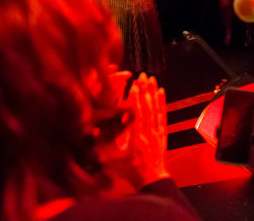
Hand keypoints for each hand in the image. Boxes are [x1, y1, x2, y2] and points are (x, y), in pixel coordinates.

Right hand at [100, 73, 168, 189]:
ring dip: (153, 92)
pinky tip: (162, 91)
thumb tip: (90, 131)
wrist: (151, 178)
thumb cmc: (129, 170)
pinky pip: (163, 115)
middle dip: (144, 90)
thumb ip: (102, 145)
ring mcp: (157, 132)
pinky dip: (163, 102)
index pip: (136, 115)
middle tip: (142, 76)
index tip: (133, 85)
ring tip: (151, 78)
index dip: (135, 100)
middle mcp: (148, 133)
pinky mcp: (163, 132)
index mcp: (135, 139)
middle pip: (147, 108)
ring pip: (156, 109)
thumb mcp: (111, 160)